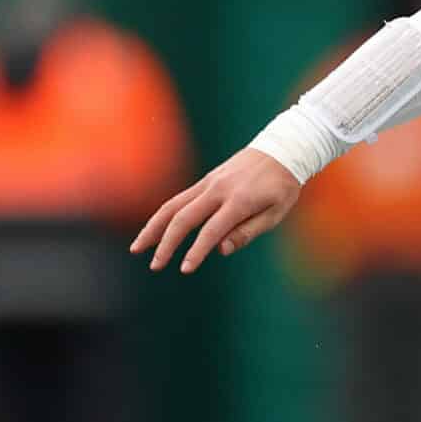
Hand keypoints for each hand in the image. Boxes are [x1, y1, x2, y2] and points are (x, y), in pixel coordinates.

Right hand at [129, 149, 301, 273]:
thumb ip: (248, 231)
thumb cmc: (282, 187)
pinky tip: (154, 231)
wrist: (281, 151)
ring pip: (172, 206)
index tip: (185, 270)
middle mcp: (218, 190)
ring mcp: (208, 183)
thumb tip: (221, 249)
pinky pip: (178, 199)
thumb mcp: (276, 213)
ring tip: (138, 248)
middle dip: (165, 244)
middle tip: (154, 266)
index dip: (196, 251)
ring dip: (153, 228)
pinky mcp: (205, 181)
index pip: (211, 230)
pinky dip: (162, 216)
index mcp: (239, 201)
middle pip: (182, 218)